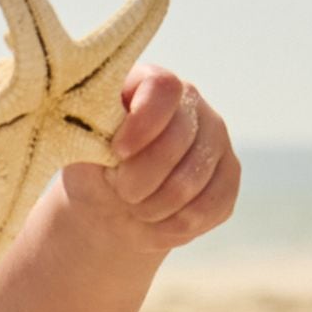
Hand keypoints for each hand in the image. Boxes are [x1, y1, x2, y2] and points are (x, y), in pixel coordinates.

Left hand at [79, 66, 239, 249]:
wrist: (114, 208)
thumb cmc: (95, 171)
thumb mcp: (81, 148)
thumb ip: (91, 131)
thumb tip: (102, 131)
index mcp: (151, 85)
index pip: (163, 89)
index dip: (143, 123)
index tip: (118, 152)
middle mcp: (191, 104)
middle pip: (176, 141)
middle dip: (138, 180)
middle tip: (121, 192)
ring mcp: (216, 137)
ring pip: (190, 181)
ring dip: (153, 208)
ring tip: (136, 208)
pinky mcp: (229, 175)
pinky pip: (207, 207)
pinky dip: (174, 225)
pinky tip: (159, 220)